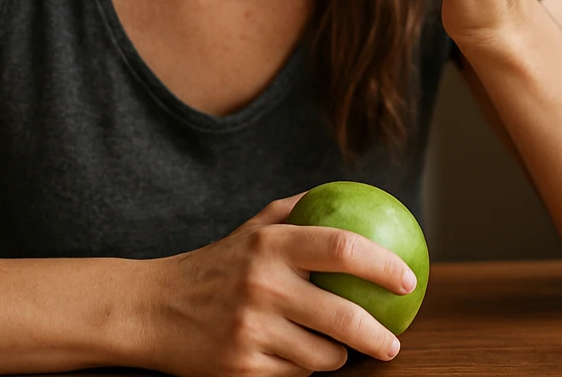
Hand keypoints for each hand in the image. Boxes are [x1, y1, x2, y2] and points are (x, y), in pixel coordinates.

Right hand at [136, 193, 417, 375]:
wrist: (152, 310)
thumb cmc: (218, 264)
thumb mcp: (255, 228)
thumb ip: (303, 211)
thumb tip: (364, 202)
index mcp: (270, 245)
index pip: (342, 248)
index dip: (383, 264)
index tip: (409, 279)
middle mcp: (262, 286)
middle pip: (342, 316)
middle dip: (378, 336)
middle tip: (394, 341)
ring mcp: (250, 330)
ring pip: (322, 356)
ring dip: (337, 356)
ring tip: (339, 348)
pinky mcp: (241, 369)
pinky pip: (295, 376)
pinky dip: (303, 369)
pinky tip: (300, 358)